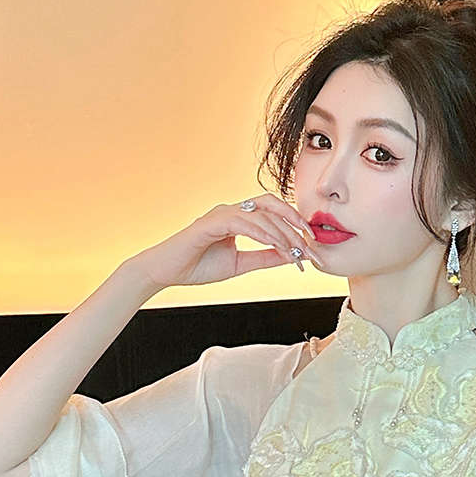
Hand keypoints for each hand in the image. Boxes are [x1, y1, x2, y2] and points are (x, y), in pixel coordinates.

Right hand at [132, 193, 315, 290]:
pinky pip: (242, 222)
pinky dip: (262, 233)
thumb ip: (265, 258)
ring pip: (260, 214)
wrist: (165, 272)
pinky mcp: (211, 222)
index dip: (294, 228)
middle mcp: (232, 211)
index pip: (273, 214)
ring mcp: (221, 213)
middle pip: (271, 204)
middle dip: (294, 221)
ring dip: (282, 233)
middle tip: (311, 243)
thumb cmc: (197, 267)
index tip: (310, 250)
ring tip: (296, 252)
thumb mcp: (240, 264)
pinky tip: (274, 245)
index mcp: (239, 218)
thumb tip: (293, 256)